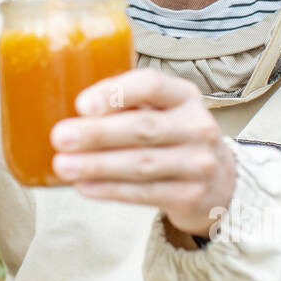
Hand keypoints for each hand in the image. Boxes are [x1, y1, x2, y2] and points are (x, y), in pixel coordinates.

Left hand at [49, 69, 236, 237]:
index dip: (116, 93)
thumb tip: (71, 110)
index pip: (152, 85)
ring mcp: (198, 163)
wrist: (220, 182)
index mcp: (184, 96)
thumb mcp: (161, 111)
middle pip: (144, 128)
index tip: (81, 105)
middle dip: (98, 133)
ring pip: (141, 164)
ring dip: (97, 165)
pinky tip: (84, 186)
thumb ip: (127, 105)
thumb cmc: (172, 136)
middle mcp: (197, 126)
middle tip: (60, 137)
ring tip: (63, 165)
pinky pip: (144, 193)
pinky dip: (110, 189)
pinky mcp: (190, 195)